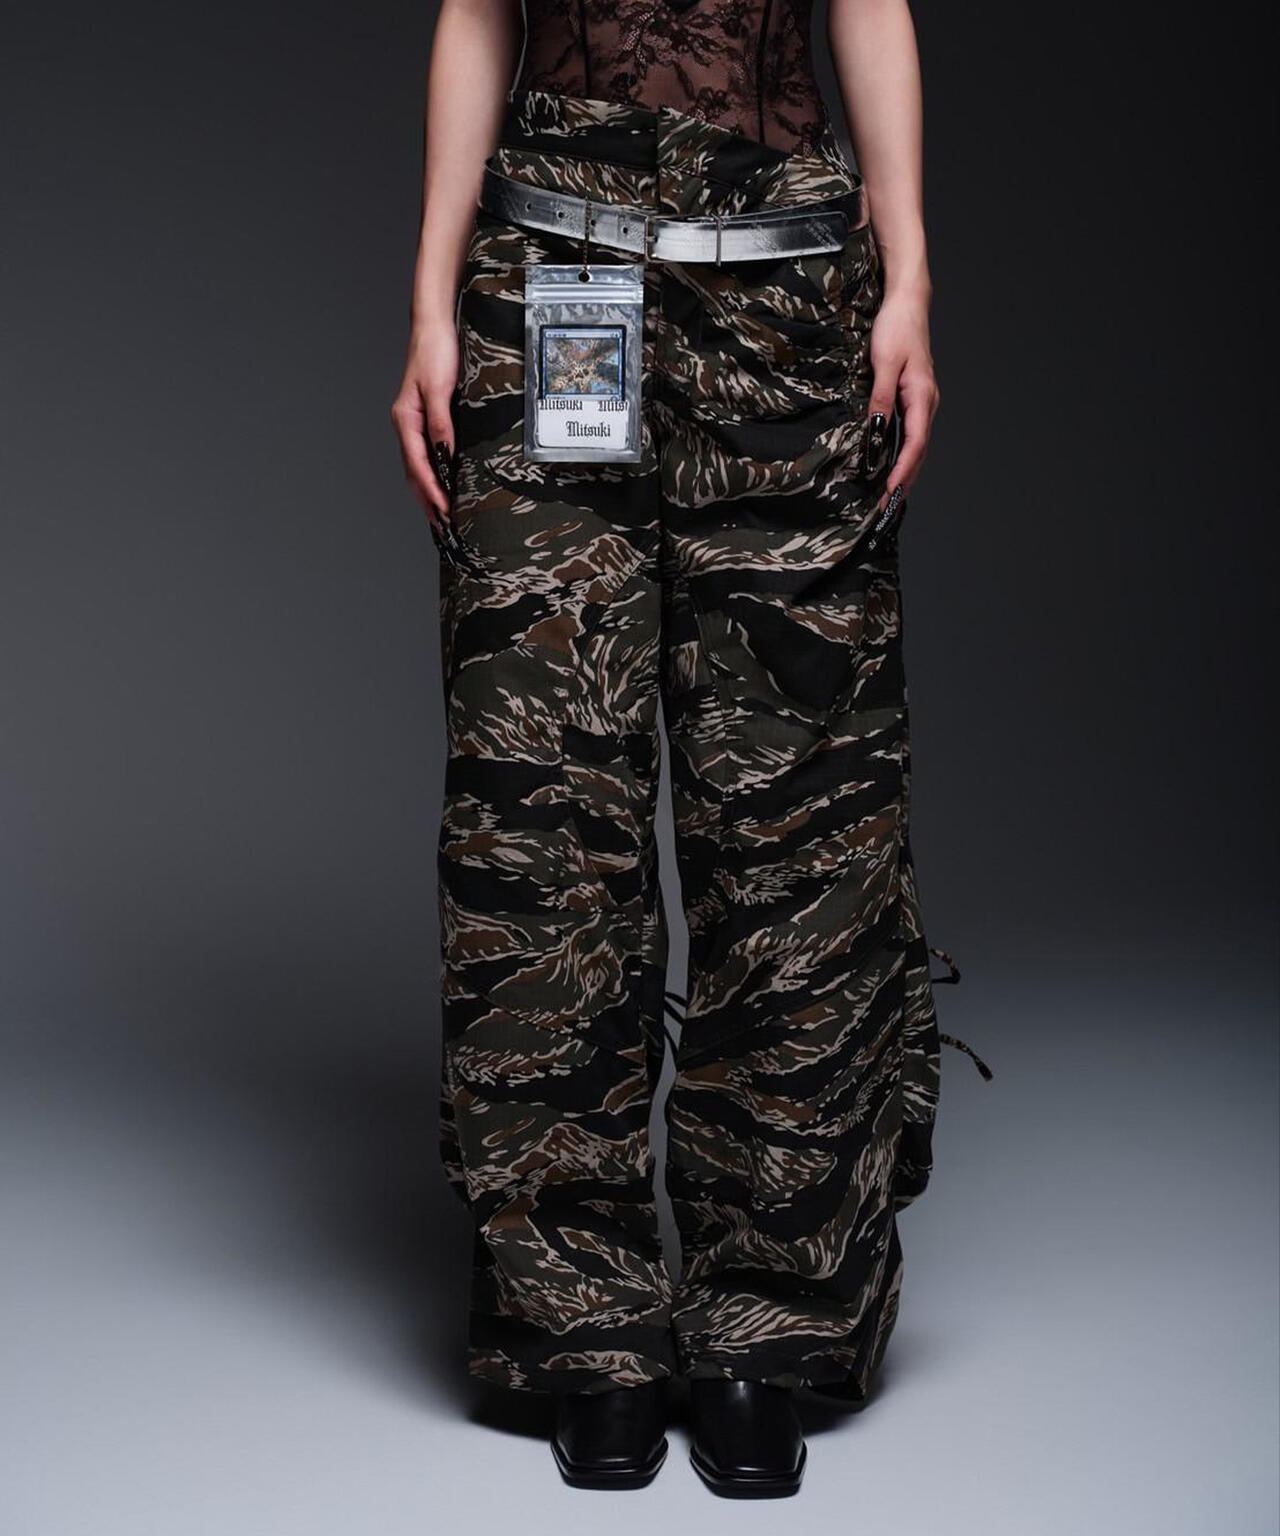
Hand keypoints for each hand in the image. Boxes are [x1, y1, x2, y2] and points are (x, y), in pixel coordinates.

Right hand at [391, 316, 459, 531]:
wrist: (434, 326)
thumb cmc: (436, 351)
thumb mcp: (440, 387)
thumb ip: (441, 422)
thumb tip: (445, 453)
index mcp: (405, 419)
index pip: (418, 465)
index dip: (431, 491)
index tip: (445, 511)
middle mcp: (406, 425)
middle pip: (414, 473)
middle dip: (427, 501)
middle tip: (443, 529)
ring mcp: (413, 423)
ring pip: (418, 467)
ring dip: (428, 493)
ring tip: (441, 517)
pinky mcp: (426, 419)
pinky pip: (426, 455)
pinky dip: (433, 475)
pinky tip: (443, 485)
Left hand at [866, 287, 939, 500]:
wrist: (907, 303)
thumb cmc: (897, 328)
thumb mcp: (884, 362)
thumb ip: (881, 397)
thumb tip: (876, 428)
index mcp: (922, 397)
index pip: (915, 443)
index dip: (903, 470)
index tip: (891, 492)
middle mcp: (926, 403)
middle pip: (919, 451)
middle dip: (905, 480)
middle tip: (889, 507)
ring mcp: (921, 402)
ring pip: (916, 445)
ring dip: (905, 471)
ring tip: (891, 496)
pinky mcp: (912, 398)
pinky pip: (910, 434)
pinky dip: (902, 454)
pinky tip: (891, 465)